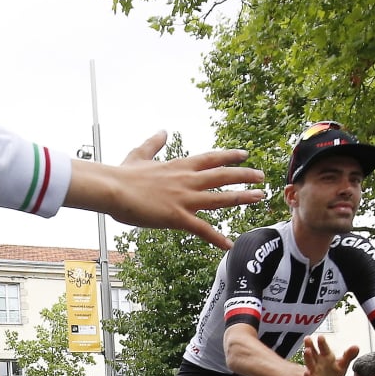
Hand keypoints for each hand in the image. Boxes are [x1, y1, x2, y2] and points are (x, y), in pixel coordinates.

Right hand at [66, 132, 262, 249]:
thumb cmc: (122, 174)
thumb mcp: (140, 154)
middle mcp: (188, 180)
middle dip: (245, 175)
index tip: (245, 154)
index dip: (230, 156)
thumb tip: (163, 130)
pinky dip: (217, 238)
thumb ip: (154, 143)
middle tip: (262, 176)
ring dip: (242, 197)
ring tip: (259, 197)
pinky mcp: (177, 217)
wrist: (112, 188)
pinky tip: (229, 245)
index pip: (212, 158)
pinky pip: (202, 230)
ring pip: (221, 198)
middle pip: (224, 175)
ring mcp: (185, 199)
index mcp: (180, 166)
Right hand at [299, 336, 357, 375]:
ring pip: (309, 364)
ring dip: (308, 358)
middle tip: (308, 339)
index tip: (320, 337)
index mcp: (325, 358)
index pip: (324, 349)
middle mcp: (317, 363)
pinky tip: (306, 374)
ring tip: (307, 351)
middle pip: (314, 354)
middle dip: (311, 346)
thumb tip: (357, 347)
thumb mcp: (341, 365)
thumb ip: (348, 356)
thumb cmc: (331, 375)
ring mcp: (312, 373)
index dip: (322, 344)